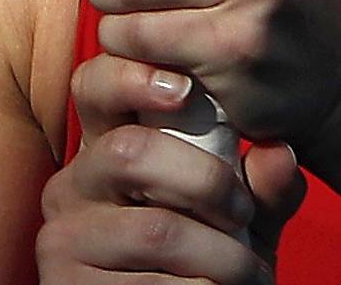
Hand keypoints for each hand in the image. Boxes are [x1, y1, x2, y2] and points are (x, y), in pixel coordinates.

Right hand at [35, 53, 305, 282]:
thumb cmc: (216, 254)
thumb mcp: (249, 215)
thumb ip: (267, 183)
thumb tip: (277, 155)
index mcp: (111, 145)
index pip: (96, 85)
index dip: (131, 76)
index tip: (186, 90)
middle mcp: (75, 183)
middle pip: (130, 151)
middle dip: (204, 181)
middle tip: (243, 213)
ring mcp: (63, 237)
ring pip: (153, 228)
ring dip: (217, 254)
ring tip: (248, 271)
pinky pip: (147, 283)